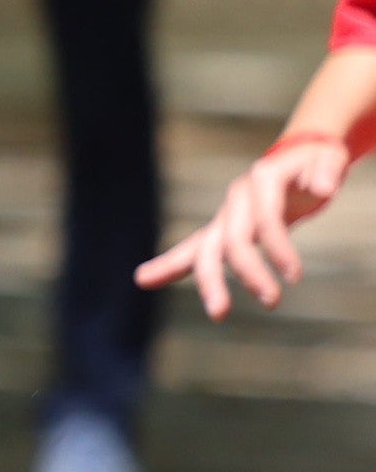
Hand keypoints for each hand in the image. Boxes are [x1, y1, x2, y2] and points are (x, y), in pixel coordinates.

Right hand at [140, 135, 351, 316]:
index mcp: (262, 178)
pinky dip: (171, 266)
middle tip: (272, 301)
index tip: (295, 277)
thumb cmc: (316, 162)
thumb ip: (328, 169)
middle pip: (230, 239)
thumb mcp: (328, 158)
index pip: (265, 219)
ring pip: (207, 249)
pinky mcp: (223, 230)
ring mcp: (227, 215)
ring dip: (210, 282)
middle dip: (246, 272)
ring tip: (219, 313)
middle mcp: (238, 197)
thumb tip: (322, 188)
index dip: (278, 248)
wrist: (297, 158)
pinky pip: (195, 250)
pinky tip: (144, 280)